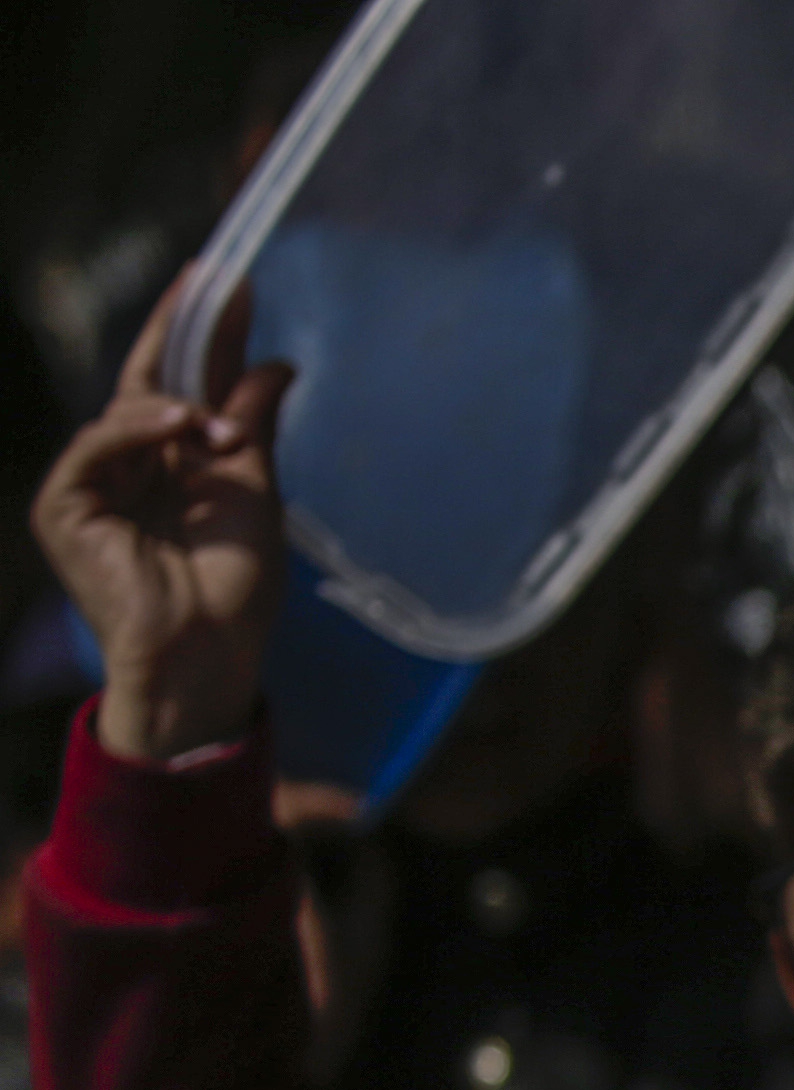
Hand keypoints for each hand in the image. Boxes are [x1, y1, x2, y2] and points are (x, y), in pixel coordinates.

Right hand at [32, 274, 293, 766]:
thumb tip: (274, 363)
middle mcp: (131, 465)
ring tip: (217, 430)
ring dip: (178, 409)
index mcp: (174, 462)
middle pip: (150, 381)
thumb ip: (253, 426)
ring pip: (125, 411)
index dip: (202, 336)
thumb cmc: (236, 586)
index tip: (229, 285)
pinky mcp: (66, 507)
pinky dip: (135, 432)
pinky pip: (94, 447)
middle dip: (182, 331)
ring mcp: (94, 483)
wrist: (209, 651)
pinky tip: (178, 428)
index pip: (184, 383)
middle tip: (214, 281)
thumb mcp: (255, 491)